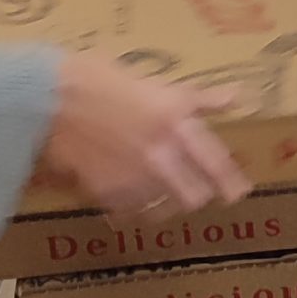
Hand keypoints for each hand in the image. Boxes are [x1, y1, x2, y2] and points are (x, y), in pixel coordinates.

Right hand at [42, 52, 248, 216]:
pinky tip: (132, 194)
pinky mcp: (106, 193)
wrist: (56, 99)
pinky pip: (132, 213)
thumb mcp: (162, 86)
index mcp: (176, 124)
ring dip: (167, 203)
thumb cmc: (110, 83)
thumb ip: (201, 99)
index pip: (215, 163)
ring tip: (161, 190)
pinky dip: (135, 209)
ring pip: (164, 209)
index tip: (240, 193)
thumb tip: (238, 97)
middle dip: (198, 195)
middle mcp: (159, 155)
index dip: (231, 182)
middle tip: (196, 190)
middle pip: (194, 197)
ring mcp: (132, 177)